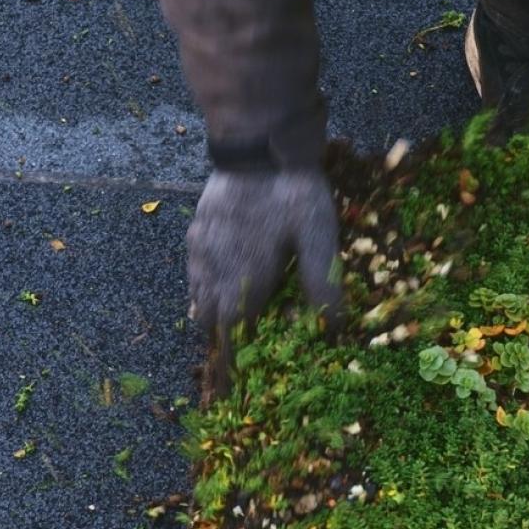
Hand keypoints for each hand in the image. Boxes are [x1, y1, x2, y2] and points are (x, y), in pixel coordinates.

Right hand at [188, 169, 342, 398]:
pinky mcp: (198, 229)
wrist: (257, 141)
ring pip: (198, 297)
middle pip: (210, 322)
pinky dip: (205, 289)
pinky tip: (218, 286)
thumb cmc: (292, 192)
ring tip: (228, 330)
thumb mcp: (319, 238)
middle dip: (222, 343)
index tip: (236, 387)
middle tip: (239, 358)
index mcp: (242, 281)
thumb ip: (322, 285)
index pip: (230, 337)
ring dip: (213, 316)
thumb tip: (333, 331)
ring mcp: (201, 249)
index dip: (233, 364)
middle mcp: (214, 271)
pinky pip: (195, 272)